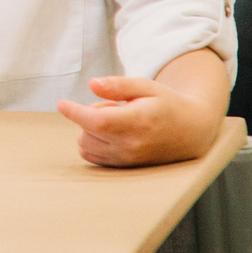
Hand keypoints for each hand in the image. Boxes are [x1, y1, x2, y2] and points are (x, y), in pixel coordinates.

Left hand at [57, 74, 220, 167]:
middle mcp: (131, 145)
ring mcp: (128, 160)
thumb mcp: (146, 86)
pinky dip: (93, 143)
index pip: (98, 121)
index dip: (76, 112)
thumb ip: (118, 85)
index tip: (61, 104)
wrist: (190, 132)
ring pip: (86, 145)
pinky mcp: (124, 168)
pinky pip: (92, 157)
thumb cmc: (166, 104)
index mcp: (138, 122)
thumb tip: (92, 84)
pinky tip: (112, 133)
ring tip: (117, 120)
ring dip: (91, 129)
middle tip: (115, 107)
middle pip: (87, 131)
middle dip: (90, 114)